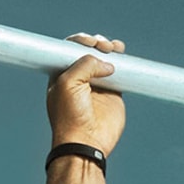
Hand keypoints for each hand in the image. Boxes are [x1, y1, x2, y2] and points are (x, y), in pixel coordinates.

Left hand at [47, 33, 126, 156]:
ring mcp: (96, 85)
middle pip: (88, 51)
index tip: (88, 42)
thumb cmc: (70, 116)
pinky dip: (123, 61)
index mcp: (60, 77)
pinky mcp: (113, 92)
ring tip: (114, 48)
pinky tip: (123, 54)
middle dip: (96, 43)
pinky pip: (119, 71)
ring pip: (104, 58)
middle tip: (102, 47)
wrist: (86, 142)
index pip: (68, 50)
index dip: (79, 41)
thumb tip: (108, 62)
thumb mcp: (69, 83)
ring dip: (109, 48)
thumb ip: (85, 64)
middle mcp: (78, 79)